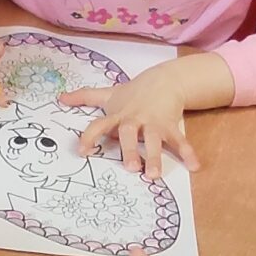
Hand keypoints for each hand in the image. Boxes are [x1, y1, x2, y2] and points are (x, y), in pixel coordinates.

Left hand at [60, 62, 197, 178]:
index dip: (90, 137)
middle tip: (130, 167)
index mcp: (118, 115)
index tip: (82, 151)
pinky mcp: (171, 125)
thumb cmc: (133, 92)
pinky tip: (195, 166)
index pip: (99, 126)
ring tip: (154, 175)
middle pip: (130, 134)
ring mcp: (154, 123)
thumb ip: (85, 97)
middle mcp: (135, 120)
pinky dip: (188, 153)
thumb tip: (60, 98)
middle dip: (131, 149)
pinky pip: (179, 140)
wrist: (165, 79)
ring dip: (156, 157)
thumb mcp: (109, 94)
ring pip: (155, 140)